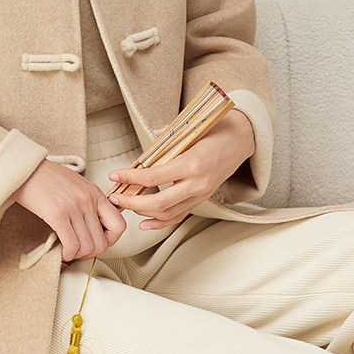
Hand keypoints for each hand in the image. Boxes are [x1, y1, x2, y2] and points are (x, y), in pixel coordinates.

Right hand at [12, 159, 127, 261]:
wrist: (26, 168)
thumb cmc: (47, 177)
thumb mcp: (77, 185)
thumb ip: (89, 203)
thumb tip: (93, 227)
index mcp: (96, 193)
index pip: (119, 225)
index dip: (111, 240)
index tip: (97, 241)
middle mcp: (88, 200)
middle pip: (102, 242)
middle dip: (90, 253)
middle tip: (79, 251)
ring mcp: (74, 207)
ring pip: (87, 247)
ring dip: (78, 255)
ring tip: (69, 251)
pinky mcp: (57, 214)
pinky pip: (72, 245)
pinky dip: (68, 253)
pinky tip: (61, 250)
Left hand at [107, 109, 254, 230]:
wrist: (239, 139)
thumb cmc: (211, 132)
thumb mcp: (186, 136)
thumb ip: (164, 150)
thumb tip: (137, 161)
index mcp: (191, 164)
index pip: (153, 177)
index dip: (130, 178)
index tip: (114, 176)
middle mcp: (197, 183)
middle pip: (158, 203)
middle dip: (132, 203)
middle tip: (115, 199)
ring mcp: (200, 194)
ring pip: (167, 213)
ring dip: (142, 212)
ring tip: (124, 207)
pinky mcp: (202, 199)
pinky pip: (178, 216)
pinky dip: (159, 222)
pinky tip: (144, 222)